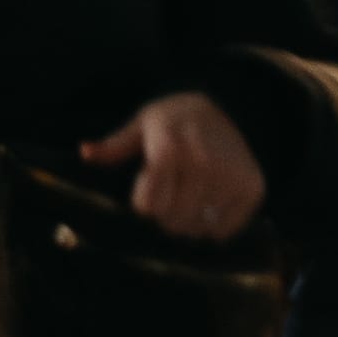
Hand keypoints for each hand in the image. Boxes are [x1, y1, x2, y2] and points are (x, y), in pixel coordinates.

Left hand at [89, 88, 260, 241]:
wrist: (225, 108)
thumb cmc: (173, 120)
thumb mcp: (141, 125)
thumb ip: (114, 146)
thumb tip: (85, 152)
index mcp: (170, 149)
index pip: (148, 206)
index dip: (143, 206)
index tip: (144, 199)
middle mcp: (204, 165)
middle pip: (173, 220)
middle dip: (163, 217)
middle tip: (166, 203)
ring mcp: (231, 178)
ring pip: (198, 227)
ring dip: (187, 224)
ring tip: (185, 203)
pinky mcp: (252, 189)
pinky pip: (225, 229)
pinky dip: (212, 226)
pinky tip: (207, 206)